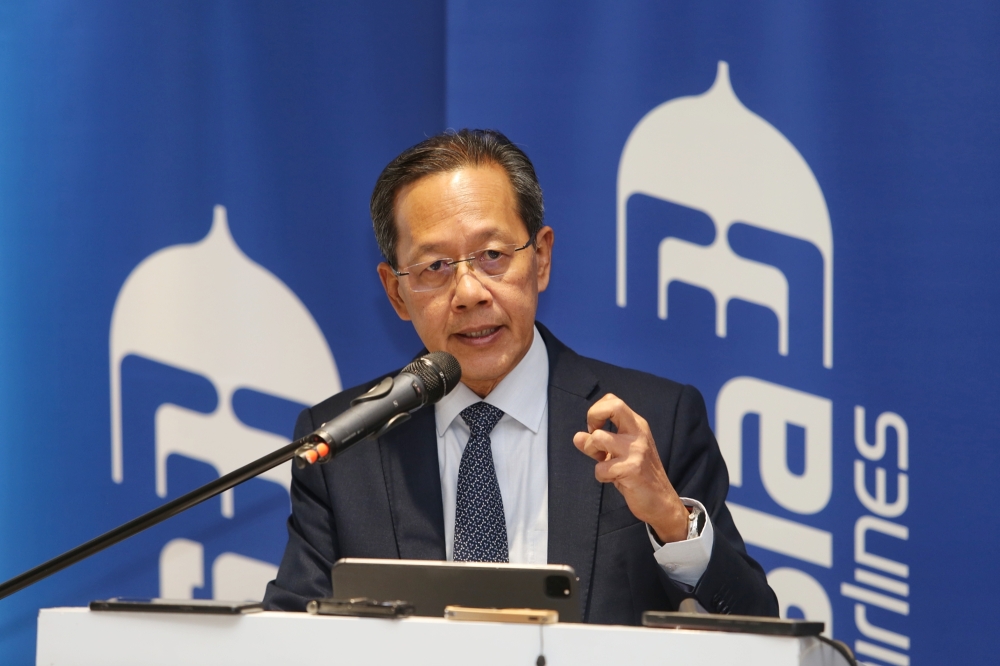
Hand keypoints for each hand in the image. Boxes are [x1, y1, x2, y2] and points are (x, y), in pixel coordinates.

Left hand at [572, 394, 689, 542]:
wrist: (661, 502)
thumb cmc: (639, 476)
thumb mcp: (618, 455)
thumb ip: (597, 445)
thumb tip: (577, 437)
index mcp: (636, 426)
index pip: (613, 400)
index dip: (597, 411)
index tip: (594, 429)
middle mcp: (639, 433)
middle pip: (614, 406)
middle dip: (593, 416)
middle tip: (594, 436)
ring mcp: (637, 450)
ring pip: (599, 438)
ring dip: (592, 452)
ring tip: (604, 463)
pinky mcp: (632, 469)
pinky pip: (601, 468)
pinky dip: (601, 475)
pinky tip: (613, 479)